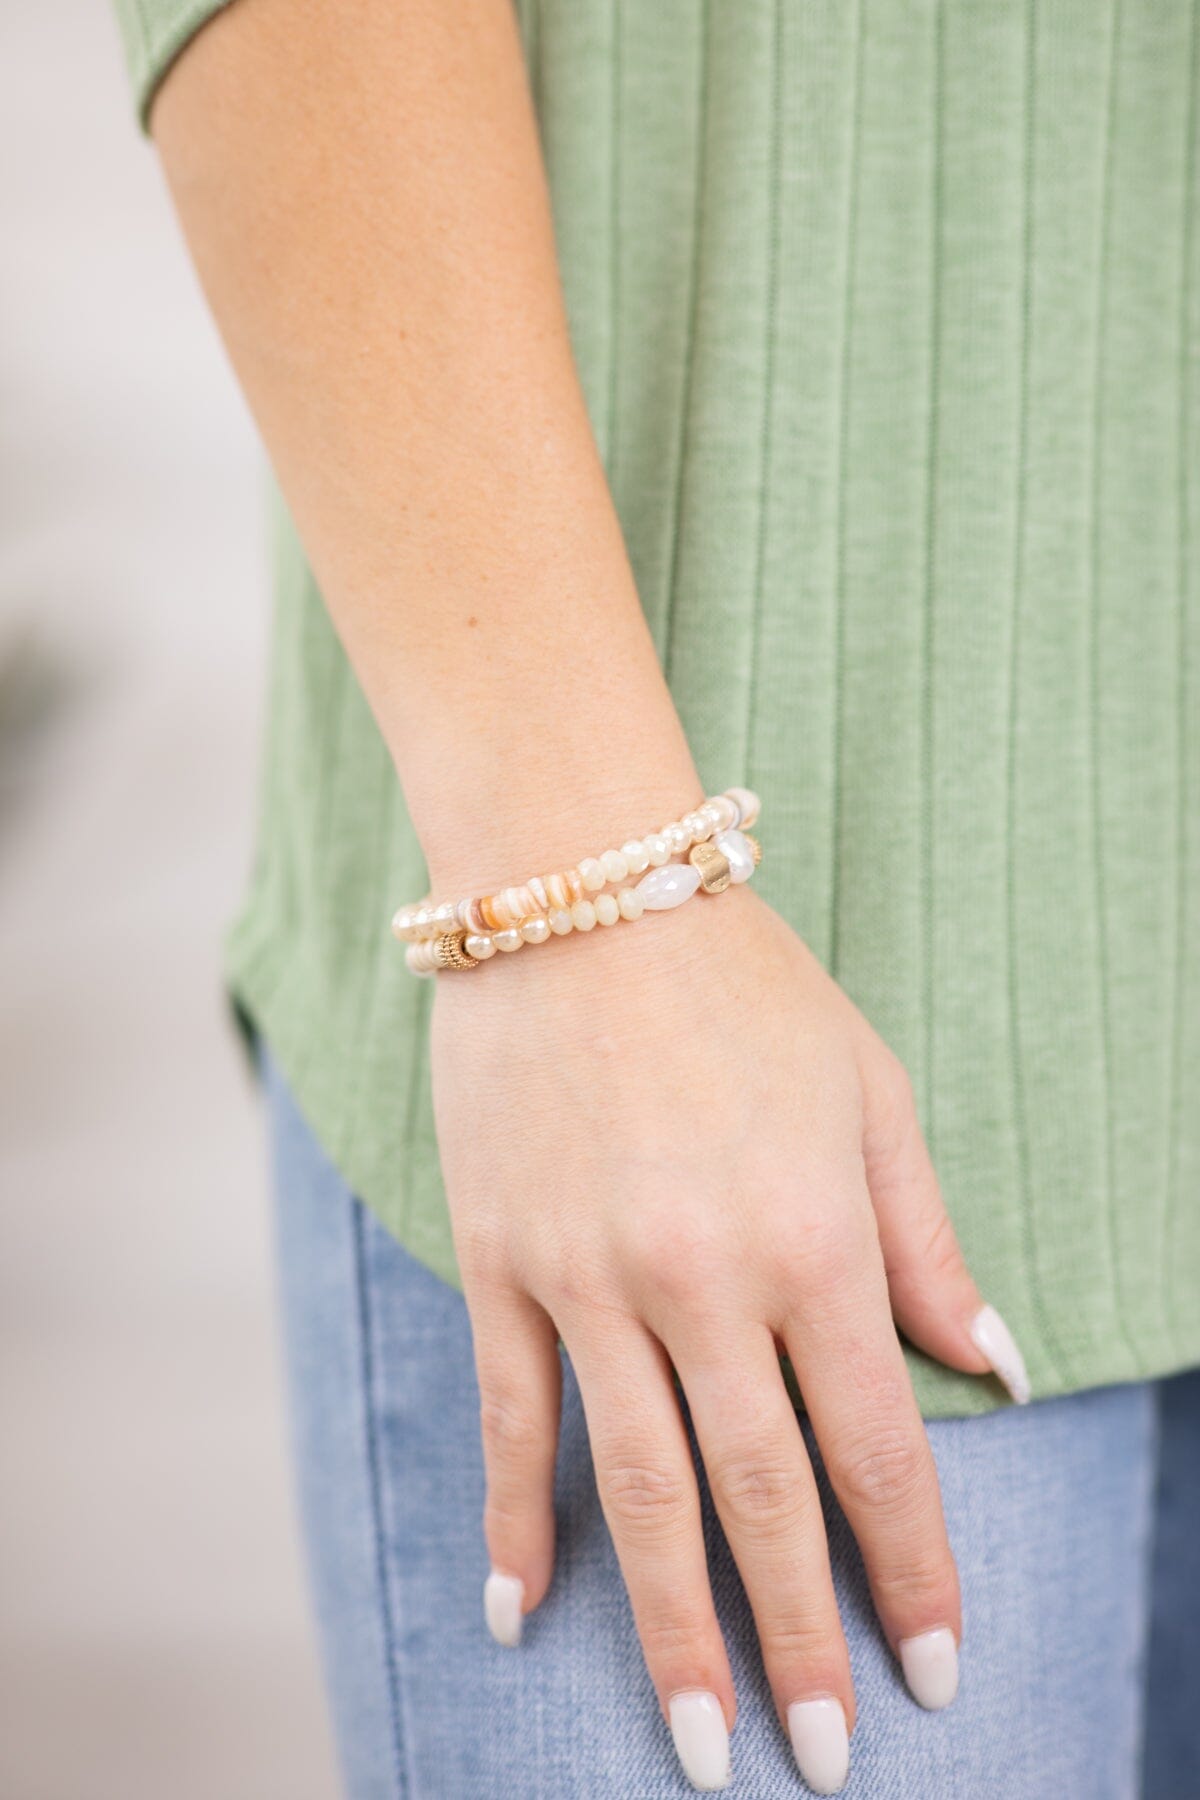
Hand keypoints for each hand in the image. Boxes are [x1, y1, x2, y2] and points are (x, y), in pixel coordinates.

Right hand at [431, 885, 1025, 1790]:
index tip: (938, 1670)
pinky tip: (525, 1617)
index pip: (877, 1447)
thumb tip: (995, 1371)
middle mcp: (704, 1279)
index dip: (914, 1570)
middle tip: (824, 1760)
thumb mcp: (869, 1093)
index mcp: (814, 1238)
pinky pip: (511, 1417)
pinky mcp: (502, 1260)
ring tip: (699, 1746)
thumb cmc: (745, 987)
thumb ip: (926, 1241)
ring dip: (673, 1629)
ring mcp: (590, 1277)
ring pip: (637, 1490)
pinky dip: (516, 1525)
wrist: (581, 890)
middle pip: (762, 1499)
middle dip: (802, 1642)